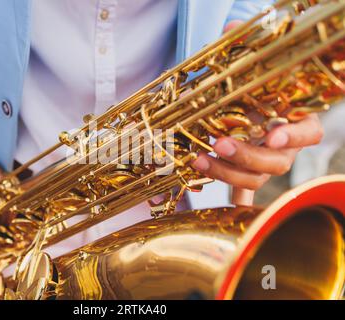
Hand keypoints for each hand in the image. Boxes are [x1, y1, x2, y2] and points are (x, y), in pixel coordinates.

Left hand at [190, 21, 324, 205]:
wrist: (254, 102)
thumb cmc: (257, 85)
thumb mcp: (252, 66)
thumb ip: (246, 49)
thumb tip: (232, 28)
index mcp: (294, 120)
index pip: (308, 133)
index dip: (293, 137)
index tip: (272, 135)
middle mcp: (284, 146)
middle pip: (277, 163)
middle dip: (249, 156)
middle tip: (221, 144)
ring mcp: (266, 162)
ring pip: (256, 178)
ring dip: (228, 172)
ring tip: (199, 159)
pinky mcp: (248, 172)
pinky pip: (245, 190)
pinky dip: (235, 197)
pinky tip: (221, 204)